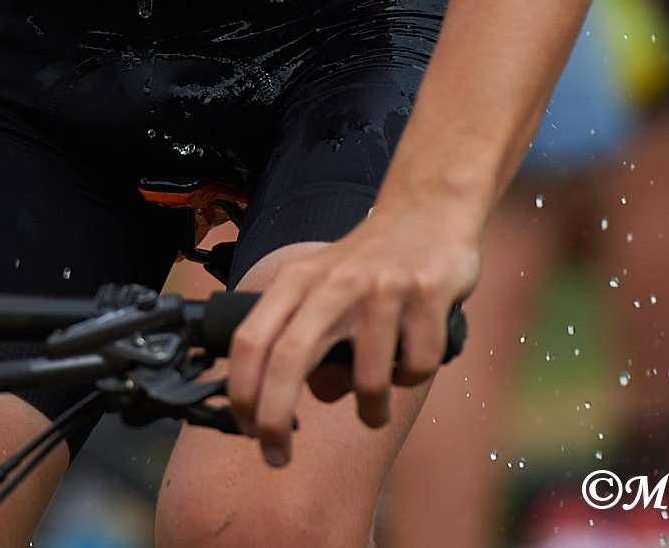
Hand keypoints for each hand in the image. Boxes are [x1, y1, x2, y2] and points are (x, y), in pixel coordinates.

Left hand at [223, 198, 481, 464]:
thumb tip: (314, 396)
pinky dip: (413, 375)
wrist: (427, 210)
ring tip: (375, 410)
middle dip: (274, 418)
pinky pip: (417, 365)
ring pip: (366, 378)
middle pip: (287, 360)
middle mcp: (334, 283)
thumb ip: (310, 339)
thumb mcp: (325, 289)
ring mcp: (382, 288)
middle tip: (276, 457)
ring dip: (370, 410)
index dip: (241, 389)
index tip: (245, 427)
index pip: (250, 338)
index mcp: (299, 281)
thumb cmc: (369, 262)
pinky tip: (413, 357)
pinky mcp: (428, 294)